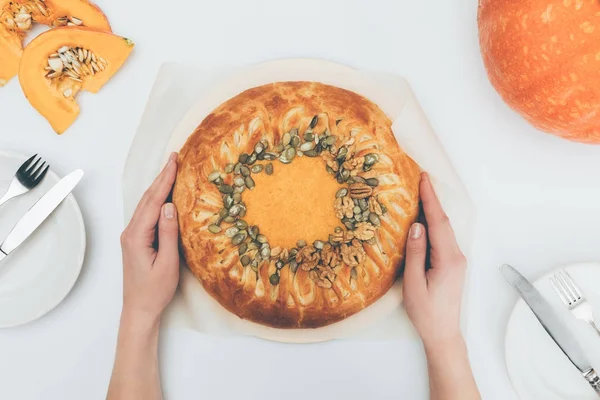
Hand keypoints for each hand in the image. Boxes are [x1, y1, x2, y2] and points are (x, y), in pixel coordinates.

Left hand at [119, 152, 179, 326]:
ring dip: (158, 186)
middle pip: (147, 199)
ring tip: (171, 169)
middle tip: (174, 157)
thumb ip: (168, 234)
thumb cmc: (154, 291)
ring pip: (146, 204)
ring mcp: (132, 235)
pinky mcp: (136, 240)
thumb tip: (169, 206)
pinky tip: (164, 194)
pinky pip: (147, 213)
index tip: (174, 162)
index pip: (153, 202)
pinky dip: (156, 199)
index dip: (164, 180)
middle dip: (161, 177)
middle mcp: (130, 232)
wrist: (139, 309)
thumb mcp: (167, 264)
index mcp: (137, 236)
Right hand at [403, 172, 466, 349]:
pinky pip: (443, 238)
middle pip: (443, 222)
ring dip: (433, 211)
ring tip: (421, 193)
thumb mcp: (414, 283)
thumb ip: (416, 253)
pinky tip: (425, 219)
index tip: (423, 179)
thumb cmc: (426, 312)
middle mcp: (456, 256)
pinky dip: (434, 224)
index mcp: (448, 259)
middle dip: (433, 199)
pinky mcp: (452, 264)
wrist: (443, 333)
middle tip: (421, 179)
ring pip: (444, 229)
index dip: (431, 199)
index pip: (438, 222)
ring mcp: (456, 260)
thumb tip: (417, 226)